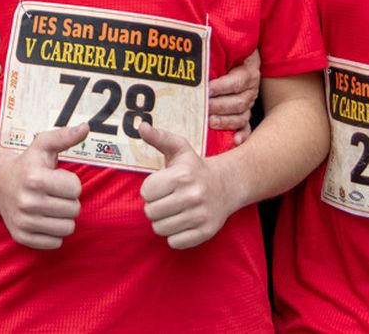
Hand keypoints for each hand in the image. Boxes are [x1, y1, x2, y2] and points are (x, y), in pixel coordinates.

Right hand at [0, 121, 86, 248]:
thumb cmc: (27, 164)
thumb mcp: (43, 146)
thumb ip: (65, 136)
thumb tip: (86, 127)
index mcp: (34, 178)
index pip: (76, 189)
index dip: (71, 183)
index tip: (58, 179)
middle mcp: (26, 201)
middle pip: (74, 210)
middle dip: (69, 200)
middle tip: (55, 193)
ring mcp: (23, 221)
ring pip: (67, 228)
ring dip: (64, 218)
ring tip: (51, 206)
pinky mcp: (21, 237)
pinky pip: (55, 243)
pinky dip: (54, 233)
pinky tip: (43, 219)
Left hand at [138, 122, 239, 248]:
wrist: (227, 185)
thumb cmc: (195, 167)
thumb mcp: (179, 148)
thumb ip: (159, 138)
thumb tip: (141, 126)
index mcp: (182, 175)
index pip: (146, 192)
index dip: (150, 190)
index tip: (160, 186)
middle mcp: (193, 196)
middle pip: (151, 212)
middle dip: (154, 206)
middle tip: (166, 199)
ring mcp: (201, 215)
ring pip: (160, 229)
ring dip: (162, 221)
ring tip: (172, 211)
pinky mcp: (206, 232)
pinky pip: (175, 242)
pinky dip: (174, 235)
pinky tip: (182, 222)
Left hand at [207, 50, 259, 143]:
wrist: (243, 56)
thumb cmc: (232, 52)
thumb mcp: (229, 47)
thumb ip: (217, 51)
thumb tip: (195, 50)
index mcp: (249, 72)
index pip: (236, 82)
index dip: (220, 87)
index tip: (205, 89)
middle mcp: (251, 89)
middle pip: (237, 102)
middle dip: (217, 106)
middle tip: (201, 108)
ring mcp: (249, 103)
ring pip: (240, 116)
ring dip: (224, 121)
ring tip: (209, 122)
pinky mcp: (245, 114)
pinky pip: (246, 127)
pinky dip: (241, 135)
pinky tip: (235, 140)